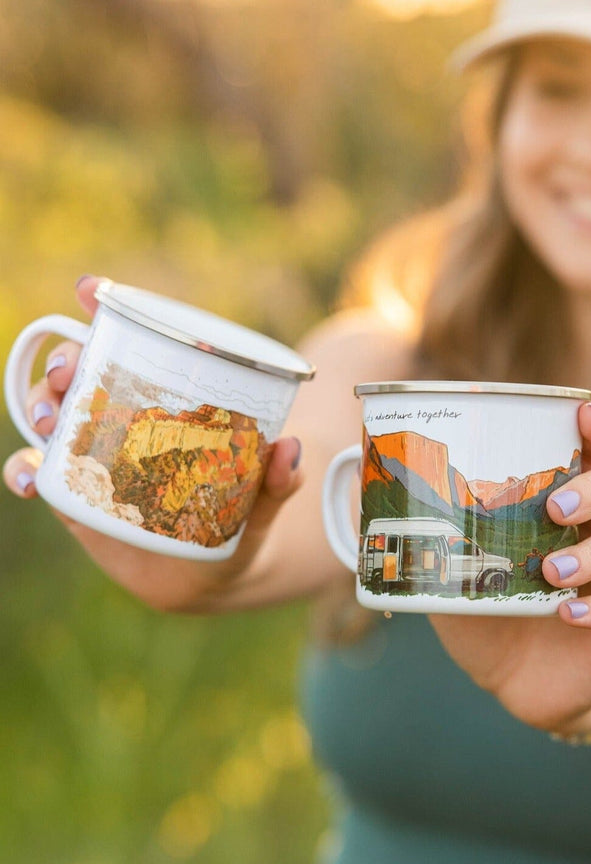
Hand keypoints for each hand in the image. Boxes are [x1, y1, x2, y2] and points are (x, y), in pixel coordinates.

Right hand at [2, 276, 303, 610]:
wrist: (213, 573)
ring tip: (49, 416)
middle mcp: (126, 419)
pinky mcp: (78, 495)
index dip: (107, 309)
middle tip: (71, 370)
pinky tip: (29, 481)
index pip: (136, 343)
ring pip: (54, 413)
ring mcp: (97, 455)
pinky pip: (39, 474)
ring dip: (40, 403)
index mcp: (169, 402)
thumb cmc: (240, 521)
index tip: (91, 290)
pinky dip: (23, 471)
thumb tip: (291, 448)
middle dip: (66, 358)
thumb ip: (278, 482)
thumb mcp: (261, 500)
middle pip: (84, 371)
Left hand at [428, 402, 590, 735]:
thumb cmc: (489, 614)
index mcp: (560, 510)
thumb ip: (421, 531)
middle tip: (553, 506)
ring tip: (550, 571)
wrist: (520, 685)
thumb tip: (358, 483)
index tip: (582, 411)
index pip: (588, 458)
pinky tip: (569, 613)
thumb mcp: (448, 571)